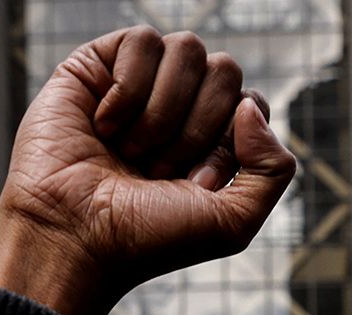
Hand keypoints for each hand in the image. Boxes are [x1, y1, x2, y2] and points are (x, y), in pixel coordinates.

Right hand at [0, 26, 297, 314]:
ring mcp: (139, 84)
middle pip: (226, 70)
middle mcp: (179, 108)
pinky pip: (143, 40)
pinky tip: (104, 126)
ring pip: (188, 49)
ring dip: (162, 112)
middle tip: (160, 170)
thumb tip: (249, 106)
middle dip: (197, 128)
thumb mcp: (234, 222)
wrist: (76, 237)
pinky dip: (129, 90)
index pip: (251, 104)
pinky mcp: (97, 66)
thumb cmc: (147, 237)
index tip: (196, 184)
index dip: (229, 144)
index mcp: (213, 139)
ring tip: (131, 151)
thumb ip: (275, 168)